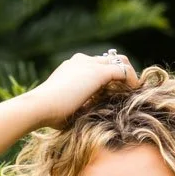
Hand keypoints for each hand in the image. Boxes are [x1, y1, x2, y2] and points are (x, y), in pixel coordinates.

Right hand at [24, 51, 139, 128]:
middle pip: (109, 59)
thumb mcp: (66, 108)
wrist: (39, 106)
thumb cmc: (47, 114)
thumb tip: (89, 116)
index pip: (95, 65)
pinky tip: (135, 92)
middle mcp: (80, 61)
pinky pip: (123, 70)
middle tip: (128, 90)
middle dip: (120, 73)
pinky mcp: (98, 72)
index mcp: (70, 68)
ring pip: (118, 61)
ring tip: (134, 92)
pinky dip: (131, 80)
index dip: (107, 78)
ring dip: (128, 76)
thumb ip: (79, 106)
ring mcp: (89, 65)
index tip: (115, 92)